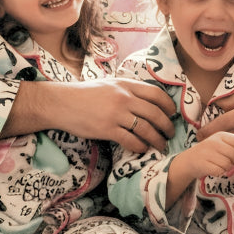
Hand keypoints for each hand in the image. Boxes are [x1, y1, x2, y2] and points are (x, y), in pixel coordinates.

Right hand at [6, 77, 176, 152]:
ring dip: (157, 139)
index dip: (168, 105)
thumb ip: (126, 90)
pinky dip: (140, 147)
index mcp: (125, 84)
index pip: (156, 93)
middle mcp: (124, 98)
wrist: (61, 103)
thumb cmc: (83, 94)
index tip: (172, 114)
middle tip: (170, 133)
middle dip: (167, 126)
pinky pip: (131, 140)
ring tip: (160, 145)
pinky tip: (142, 149)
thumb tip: (145, 100)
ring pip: (146, 129)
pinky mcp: (107, 129)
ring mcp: (116, 114)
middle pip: (155, 113)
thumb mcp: (108, 84)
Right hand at [166, 131, 233, 208]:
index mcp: (221, 135)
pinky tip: (215, 170)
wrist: (188, 161)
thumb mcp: (222, 142)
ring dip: (228, 168)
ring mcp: (207, 152)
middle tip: (232, 164)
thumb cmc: (210, 152)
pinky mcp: (202, 163)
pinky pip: (219, 171)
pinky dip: (220, 173)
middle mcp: (213, 141)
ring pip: (228, 164)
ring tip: (221, 166)